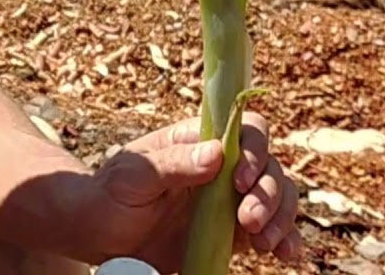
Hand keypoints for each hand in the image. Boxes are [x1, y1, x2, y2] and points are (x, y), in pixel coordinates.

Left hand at [72, 113, 301, 272]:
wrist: (98, 233)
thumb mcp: (134, 176)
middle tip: (247, 221)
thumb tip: (217, 153)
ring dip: (281, 218)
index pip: (244, 130)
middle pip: (269, 167)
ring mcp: (229, 199)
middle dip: (269, 193)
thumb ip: (173, 164)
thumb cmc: (109, 194)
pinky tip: (285, 254)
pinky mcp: (231, 231)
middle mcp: (221, 166)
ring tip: (264, 244)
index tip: (238, 181)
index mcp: (197, 141)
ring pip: (278, 197)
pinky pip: (269, 230)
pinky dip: (285, 240)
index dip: (254, 151)